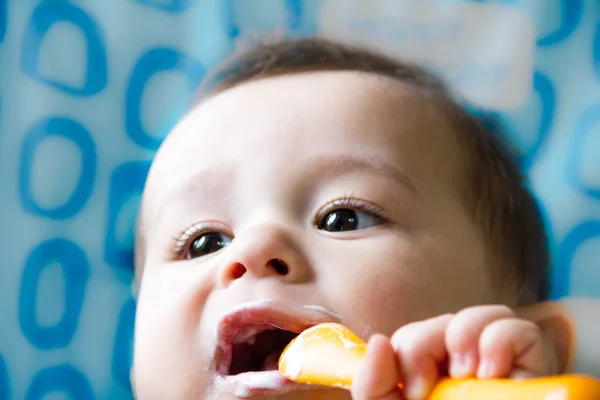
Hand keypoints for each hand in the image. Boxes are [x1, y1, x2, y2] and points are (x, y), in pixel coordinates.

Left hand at [351, 305, 560, 399]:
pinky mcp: (536, 370)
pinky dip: (500, 342)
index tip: (412, 389)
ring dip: (463, 338)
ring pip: (484, 314)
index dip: (407, 349)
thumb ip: (374, 388)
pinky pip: (519, 329)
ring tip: (468, 377)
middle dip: (427, 345)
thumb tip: (379, 342)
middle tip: (429, 390)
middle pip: (444, 322)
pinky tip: (493, 374)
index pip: (415, 337)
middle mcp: (467, 371)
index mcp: (433, 380)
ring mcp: (502, 369)